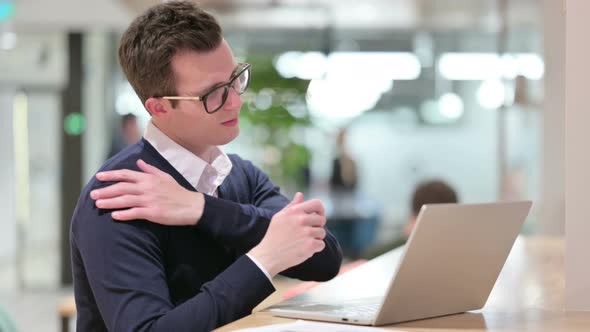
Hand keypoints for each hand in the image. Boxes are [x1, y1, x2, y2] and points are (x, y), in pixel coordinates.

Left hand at [90, 159, 204, 225]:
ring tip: (98, 204)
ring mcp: (150, 200)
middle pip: (122, 187)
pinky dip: (124, 214)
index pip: (126, 174)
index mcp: (149, 179)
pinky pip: (135, 213)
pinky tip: (114, 216)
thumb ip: (150, 170)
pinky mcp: (153, 213)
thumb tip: (139, 162)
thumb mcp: (165, 177)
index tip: (99, 176)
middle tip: (93, 193)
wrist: (192, 206)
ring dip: (110, 202)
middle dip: (106, 190)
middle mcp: (147, 188)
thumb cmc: (178, 192)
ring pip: (125, 200)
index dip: (111, 175)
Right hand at [249, 193, 326, 276]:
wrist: (268, 256)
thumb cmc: (274, 235)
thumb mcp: (279, 217)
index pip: (317, 204)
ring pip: (322, 233)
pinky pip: (321, 244)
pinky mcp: (310, 245)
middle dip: (317, 226)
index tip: (318, 216)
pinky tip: (304, 249)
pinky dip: (315, 248)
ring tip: (303, 241)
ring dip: (316, 238)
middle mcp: (301, 220)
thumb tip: (300, 194)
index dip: (320, 210)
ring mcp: (306, 233)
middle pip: (322, 220)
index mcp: (295, 211)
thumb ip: (292, 205)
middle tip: (307, 233)